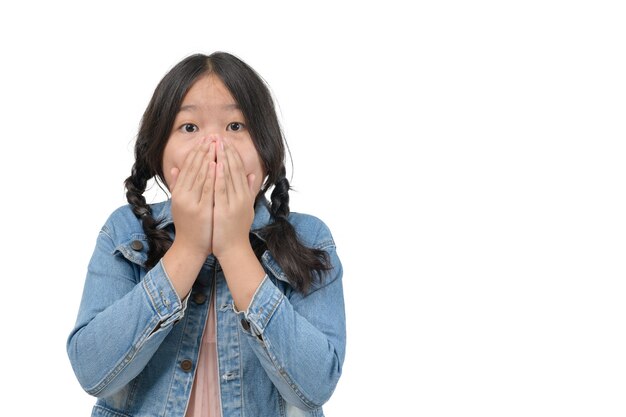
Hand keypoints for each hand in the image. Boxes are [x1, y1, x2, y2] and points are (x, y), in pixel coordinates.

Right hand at [169, 138, 216, 258]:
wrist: (191, 247)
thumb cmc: (189, 224)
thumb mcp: (180, 202)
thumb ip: (178, 184)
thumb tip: (174, 167)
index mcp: (179, 192)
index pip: (187, 166)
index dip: (196, 151)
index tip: (204, 139)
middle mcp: (183, 195)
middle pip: (193, 168)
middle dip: (203, 150)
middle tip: (211, 136)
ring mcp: (191, 203)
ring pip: (200, 176)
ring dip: (208, 158)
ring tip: (215, 144)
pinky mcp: (201, 210)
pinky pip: (207, 190)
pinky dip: (212, 176)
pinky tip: (216, 164)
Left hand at [212, 138, 256, 258]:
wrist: (234, 250)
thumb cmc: (237, 230)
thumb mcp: (246, 208)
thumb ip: (249, 191)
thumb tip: (253, 175)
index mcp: (246, 195)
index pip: (240, 170)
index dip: (233, 155)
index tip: (226, 142)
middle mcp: (242, 197)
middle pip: (234, 170)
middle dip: (226, 152)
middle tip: (219, 137)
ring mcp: (235, 203)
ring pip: (228, 176)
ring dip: (222, 159)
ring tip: (216, 144)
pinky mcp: (226, 210)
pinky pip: (221, 189)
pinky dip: (218, 176)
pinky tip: (214, 164)